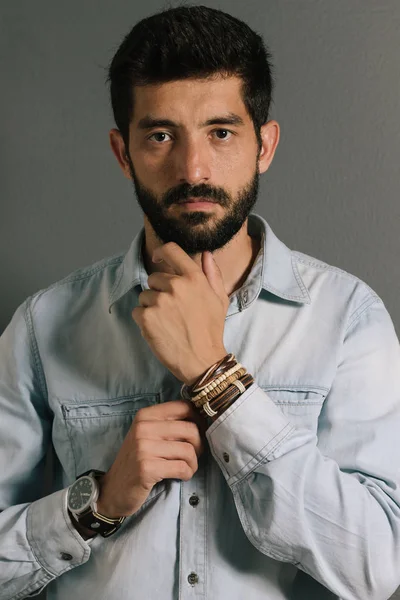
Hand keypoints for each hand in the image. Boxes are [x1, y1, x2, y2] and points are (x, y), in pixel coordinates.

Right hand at [96, 400, 206, 517]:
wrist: (114, 489)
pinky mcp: (147, 468)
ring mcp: (143, 448)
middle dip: (199, 445)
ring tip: (187, 468)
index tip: (198, 432)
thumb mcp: (148, 435)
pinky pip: (182, 468)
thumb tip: (202, 418)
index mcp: (145, 415)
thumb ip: (168, 424)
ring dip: (193, 463)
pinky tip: (181, 476)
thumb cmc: (137, 460)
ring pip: (188, 450)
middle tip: (193, 455)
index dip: (198, 419)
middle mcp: (143, 428)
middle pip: (190, 429)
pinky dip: (187, 473)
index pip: (183, 407)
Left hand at [132, 244, 229, 384]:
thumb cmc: (212, 330)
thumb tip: (205, 254)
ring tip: (166, 322)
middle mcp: (176, 286)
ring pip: (144, 296)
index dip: (161, 253)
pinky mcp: (147, 317)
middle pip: (154, 278)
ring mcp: (160, 301)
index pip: (172, 251)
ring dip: (151, 307)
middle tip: (171, 310)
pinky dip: (144, 321)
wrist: (202, 361)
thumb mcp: (219, 299)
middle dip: (159, 291)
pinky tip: (158, 330)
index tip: (157, 259)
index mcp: (194, 278)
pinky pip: (137, 311)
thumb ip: (213, 274)